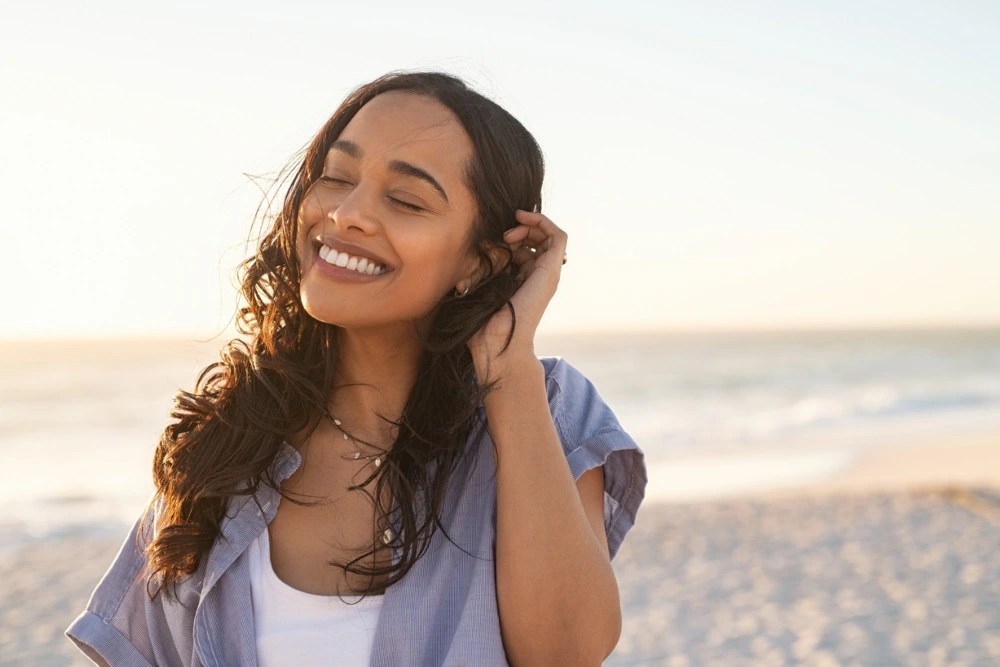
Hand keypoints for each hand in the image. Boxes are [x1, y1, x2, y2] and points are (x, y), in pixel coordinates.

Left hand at [467, 209, 567, 381]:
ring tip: (509, 234)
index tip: (494, 239)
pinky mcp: (551, 270)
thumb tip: (474, 253)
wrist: (497, 343)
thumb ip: (480, 270)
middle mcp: (539, 276)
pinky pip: (559, 236)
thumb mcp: (478, 286)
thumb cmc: (483, 323)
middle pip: (538, 239)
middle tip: (502, 236)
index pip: (525, 248)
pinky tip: (522, 220)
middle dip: (521, 229)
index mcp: (523, 280)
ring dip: (530, 225)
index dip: (511, 236)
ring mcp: (547, 273)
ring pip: (549, 235)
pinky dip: (543, 221)